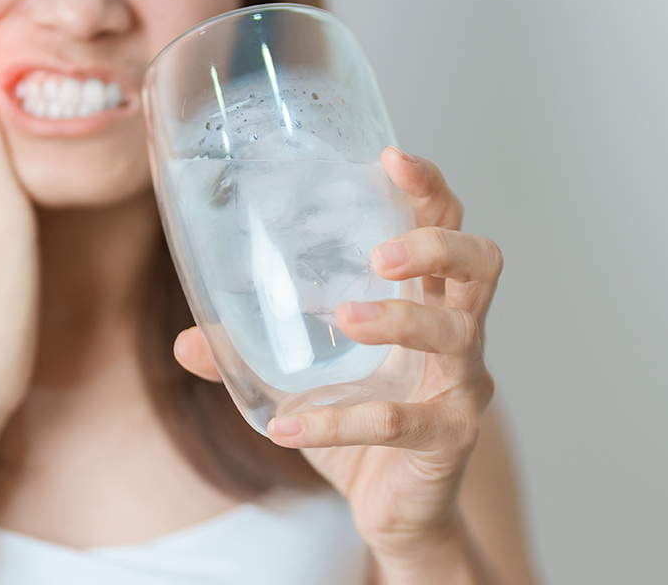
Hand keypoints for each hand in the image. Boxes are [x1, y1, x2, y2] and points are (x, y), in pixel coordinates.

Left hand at [174, 145, 502, 556]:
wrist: (395, 511)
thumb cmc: (361, 428)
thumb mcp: (303, 383)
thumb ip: (251, 357)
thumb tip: (187, 340)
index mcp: (430, 301)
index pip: (447, 226)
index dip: (429, 189)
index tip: (391, 157)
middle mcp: (459, 334)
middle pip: (481, 264)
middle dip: (435, 244)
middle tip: (381, 252)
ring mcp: (463, 386)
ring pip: (456, 333)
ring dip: (400, 317)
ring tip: (346, 316)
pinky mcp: (448, 438)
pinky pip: (399, 422)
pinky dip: (338, 422)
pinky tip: (286, 425)